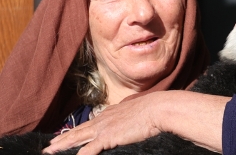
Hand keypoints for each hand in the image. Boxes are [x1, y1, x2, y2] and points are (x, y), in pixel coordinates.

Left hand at [42, 90, 227, 154]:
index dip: (80, 128)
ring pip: (77, 138)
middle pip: (80, 129)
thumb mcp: (144, 109)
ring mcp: (105, 127)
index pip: (93, 122)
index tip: (71, 133)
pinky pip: (87, 151)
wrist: (161, 108)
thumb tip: (141, 117)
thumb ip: (137, 113)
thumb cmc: (159, 108)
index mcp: (114, 111)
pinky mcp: (106, 138)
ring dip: (62, 145)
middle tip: (50, 145)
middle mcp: (106, 118)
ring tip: (50, 151)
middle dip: (64, 138)